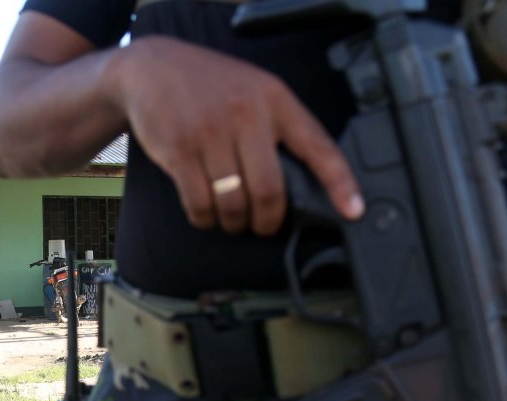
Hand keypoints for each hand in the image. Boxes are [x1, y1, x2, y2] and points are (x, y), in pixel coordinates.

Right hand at [110, 36, 362, 235]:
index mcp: (275, 100)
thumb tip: (302, 182)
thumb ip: (278, 128)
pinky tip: (206, 213)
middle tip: (262, 225)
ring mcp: (210, 132)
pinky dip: (205, 218)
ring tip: (232, 219)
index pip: (318, 147)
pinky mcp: (178, 149)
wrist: (153, 68)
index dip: (340, 183)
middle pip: (270, 190)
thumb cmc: (210, 86)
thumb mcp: (255, 90)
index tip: (354, 211)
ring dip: (234, 222)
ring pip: (233, 203)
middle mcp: (246, 114)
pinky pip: (199, 203)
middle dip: (267, 221)